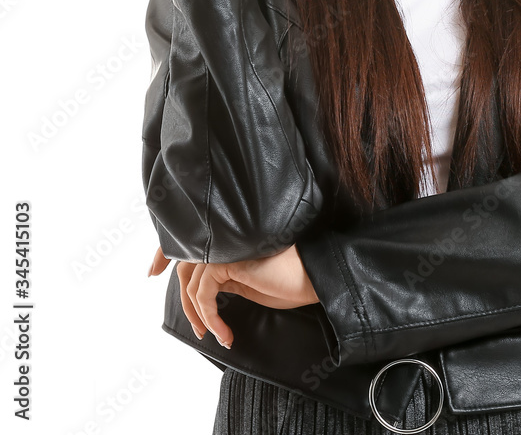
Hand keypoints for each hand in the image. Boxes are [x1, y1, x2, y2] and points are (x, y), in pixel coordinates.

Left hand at [147, 244, 319, 348]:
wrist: (314, 277)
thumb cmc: (290, 281)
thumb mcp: (250, 281)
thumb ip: (225, 277)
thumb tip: (203, 289)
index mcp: (229, 241)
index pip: (190, 245)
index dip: (164, 253)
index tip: (151, 271)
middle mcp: (224, 240)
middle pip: (184, 265)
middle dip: (182, 298)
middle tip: (198, 331)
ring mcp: (226, 248)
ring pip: (191, 282)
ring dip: (199, 315)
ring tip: (216, 335)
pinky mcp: (228, 262)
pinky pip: (204, 294)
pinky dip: (209, 317)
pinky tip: (224, 332)